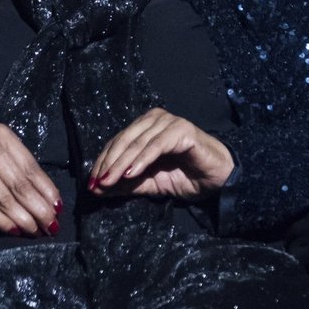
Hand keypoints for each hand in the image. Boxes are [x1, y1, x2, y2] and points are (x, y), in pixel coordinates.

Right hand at [0, 123, 61, 236]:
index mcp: (3, 135)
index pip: (31, 167)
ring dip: (25, 218)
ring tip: (37, 231)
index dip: (47, 190)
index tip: (58, 207)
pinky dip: (4, 221)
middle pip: (21, 184)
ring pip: (7, 197)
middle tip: (52, 225)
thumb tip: (49, 197)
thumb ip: (18, 167)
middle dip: (40, 208)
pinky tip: (17, 231)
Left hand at [88, 108, 233, 199]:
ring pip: (138, 142)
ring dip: (121, 163)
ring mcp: (169, 122)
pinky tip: (131, 173)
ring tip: (110, 181)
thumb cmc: (185, 177)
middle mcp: (155, 119)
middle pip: (124, 140)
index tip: (92, 184)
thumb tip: (97, 189)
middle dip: (108, 164)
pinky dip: (142, 159)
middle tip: (98, 184)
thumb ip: (125, 184)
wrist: (217, 179)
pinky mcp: (182, 130)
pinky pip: (157, 145)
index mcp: (145, 127)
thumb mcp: (148, 183)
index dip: (103, 162)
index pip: (116, 142)